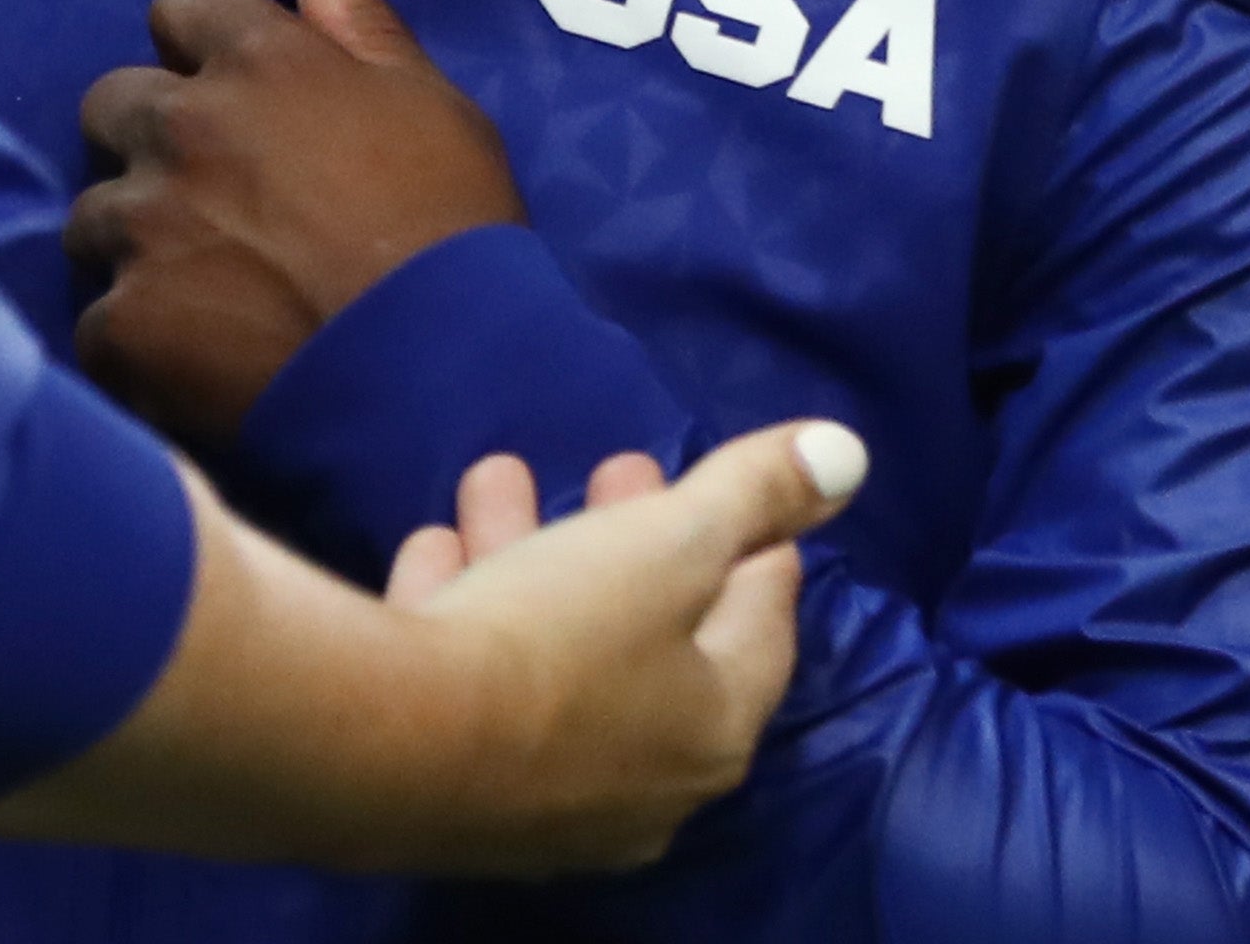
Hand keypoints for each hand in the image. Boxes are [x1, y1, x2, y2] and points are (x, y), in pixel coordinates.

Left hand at [69, 0, 523, 444]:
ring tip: (200, 293)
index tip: (234, 96)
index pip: (180, 7)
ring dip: (133, 243)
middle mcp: (184, 126)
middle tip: (207, 201)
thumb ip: (362, 22)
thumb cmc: (456, 237)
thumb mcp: (434, 108)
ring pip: (92, 214)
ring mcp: (144, 224)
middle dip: (148, 142)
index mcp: (260, 62)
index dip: (203, 51)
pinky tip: (190, 364)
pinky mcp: (125, 322)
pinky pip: (99, 322)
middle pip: (112, 104)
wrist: (444, 380)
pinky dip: (137, 342)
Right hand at [362, 422, 846, 870]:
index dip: (756, 547)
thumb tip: (849, 454)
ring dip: (531, 555)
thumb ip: (756, 493)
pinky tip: (436, 548)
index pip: (760, 624)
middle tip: (616, 469)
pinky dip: (467, 606)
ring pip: (555, 651)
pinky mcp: (460, 789)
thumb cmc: (560, 638)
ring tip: (499, 478)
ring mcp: (550, 794)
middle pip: (651, 638)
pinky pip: (479, 680)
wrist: (400, 745)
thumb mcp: (669, 543)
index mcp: (715, 726)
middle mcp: (647, 779)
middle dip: (631, 539)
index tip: (744, 496)